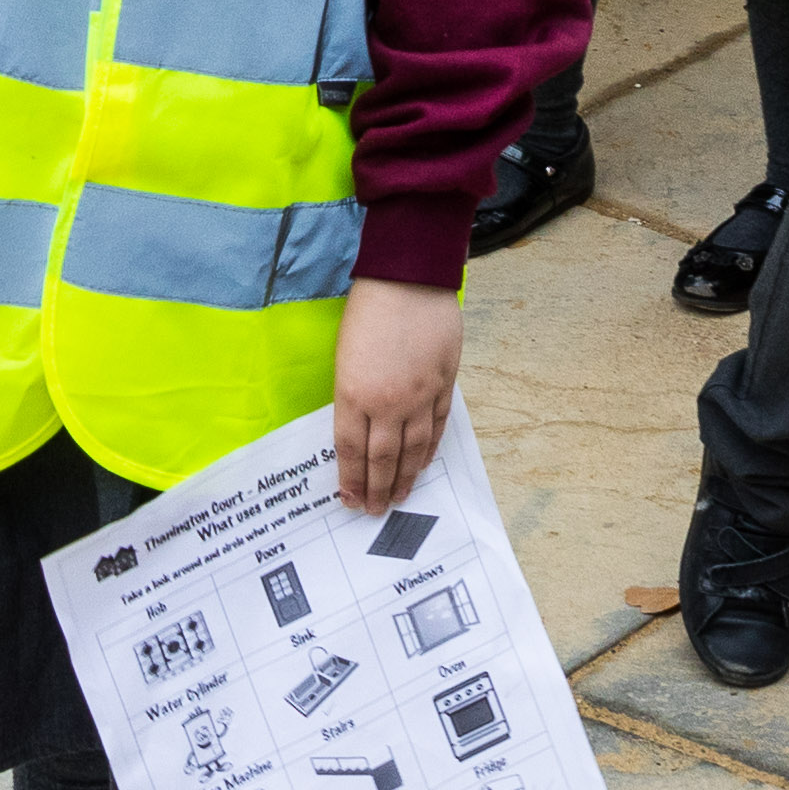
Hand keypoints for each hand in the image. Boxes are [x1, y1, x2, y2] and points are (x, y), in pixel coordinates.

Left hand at [331, 280, 461, 516]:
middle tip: (374, 510)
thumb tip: (358, 429)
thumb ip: (351, 395)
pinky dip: (430, 450)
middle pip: (382, 458)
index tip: (349, 500)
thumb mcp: (344, 356)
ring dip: (405, 478)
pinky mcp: (444, 385)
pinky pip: (437, 427)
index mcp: (354, 393)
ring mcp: (420, 395)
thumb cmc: (368, 311)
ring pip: (412, 450)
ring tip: (399, 498)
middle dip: (377, 489)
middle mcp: (387, 402)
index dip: (350, 479)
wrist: (410, 279)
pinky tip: (423, 464)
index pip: (350, 450)